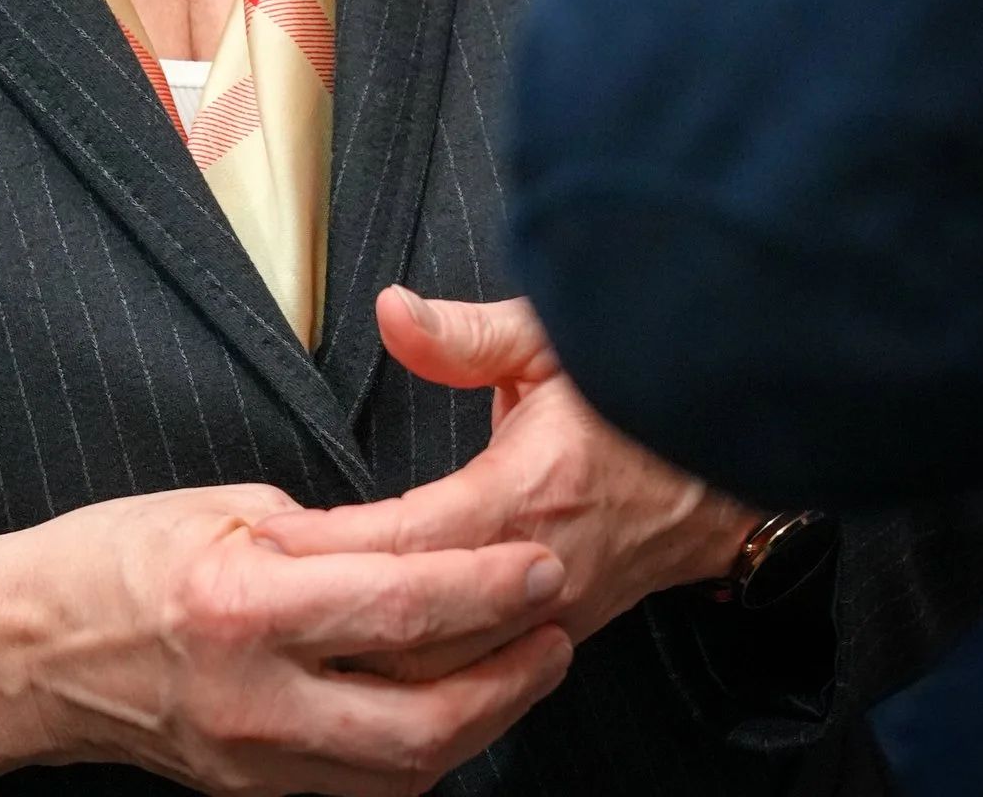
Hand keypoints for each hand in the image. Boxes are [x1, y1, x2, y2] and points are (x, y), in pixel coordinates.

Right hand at [0, 480, 573, 795]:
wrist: (34, 652)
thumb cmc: (117, 559)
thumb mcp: (222, 507)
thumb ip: (323, 534)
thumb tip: (409, 543)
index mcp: (244, 602)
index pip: (398, 606)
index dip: (485, 588)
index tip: (540, 565)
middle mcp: (257, 697)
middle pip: (422, 720)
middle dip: (510, 677)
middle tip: (557, 626)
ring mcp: (256, 760)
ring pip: (405, 772)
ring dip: (481, 722)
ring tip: (525, 666)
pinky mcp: (254, 792)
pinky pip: (364, 792)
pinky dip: (421, 755)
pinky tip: (452, 711)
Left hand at [257, 294, 756, 646]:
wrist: (731, 455)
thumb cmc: (636, 391)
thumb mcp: (552, 338)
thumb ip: (464, 333)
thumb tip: (391, 311)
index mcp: (528, 495)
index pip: (408, 541)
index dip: (333, 547)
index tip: (267, 543)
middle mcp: (538, 569)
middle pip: (418, 627)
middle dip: (334, 617)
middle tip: (252, 602)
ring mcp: (551, 612)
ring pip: (445, 669)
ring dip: (370, 656)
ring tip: (291, 635)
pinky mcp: (557, 628)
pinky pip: (476, 670)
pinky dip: (417, 671)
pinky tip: (364, 663)